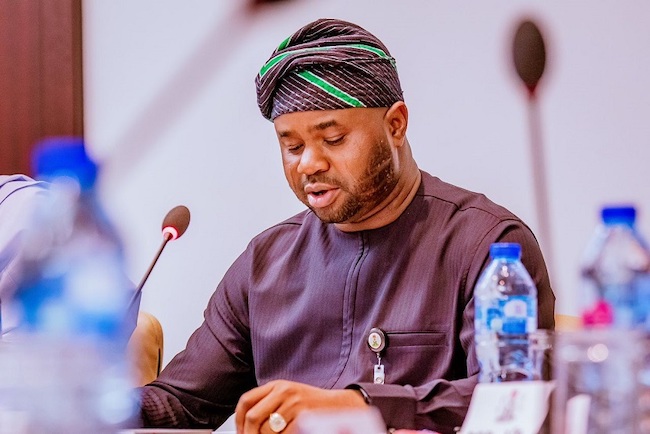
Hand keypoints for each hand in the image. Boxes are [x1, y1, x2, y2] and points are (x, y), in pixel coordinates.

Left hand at [235, 379, 366, 433]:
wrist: (339, 406)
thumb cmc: (312, 405)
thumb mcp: (288, 398)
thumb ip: (269, 405)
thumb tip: (247, 426)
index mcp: (277, 385)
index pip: (246, 401)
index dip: (238, 420)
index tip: (240, 432)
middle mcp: (283, 391)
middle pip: (252, 418)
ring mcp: (293, 404)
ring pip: (266, 430)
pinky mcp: (303, 417)